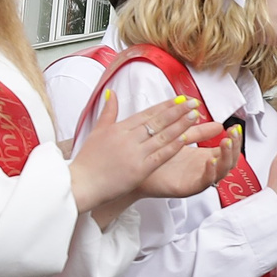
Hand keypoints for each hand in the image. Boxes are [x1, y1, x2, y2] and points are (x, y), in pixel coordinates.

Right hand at [67, 93, 225, 214]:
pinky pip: (161, 155)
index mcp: (119, 128)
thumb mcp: (96, 131)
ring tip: (195, 115)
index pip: (146, 113)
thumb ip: (108, 112)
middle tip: (193, 101)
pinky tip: (186, 138)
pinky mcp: (140, 169)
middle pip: (157, 121)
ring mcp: (135, 153)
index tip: (179, 99)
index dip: (165, 106)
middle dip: (177, 110)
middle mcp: (128, 138)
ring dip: (180, 124)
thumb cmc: (88, 160)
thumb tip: (113, 93)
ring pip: (162, 135)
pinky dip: (174, 146)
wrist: (80, 183)